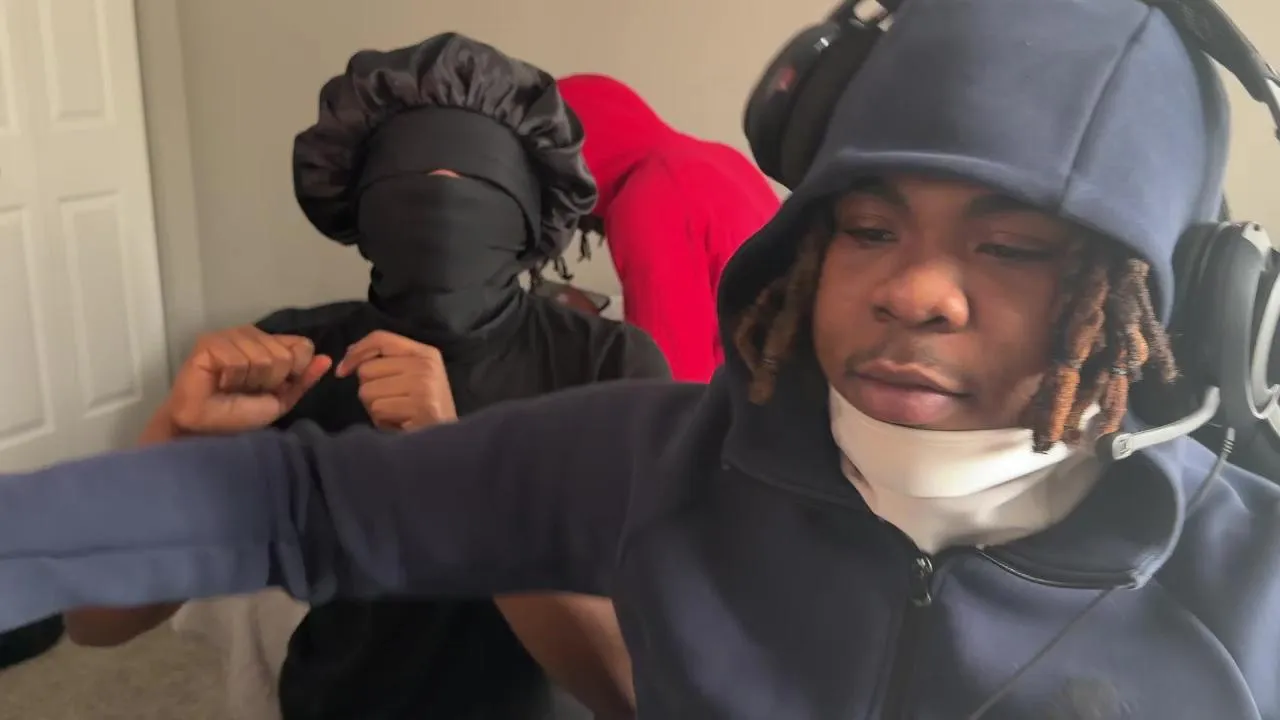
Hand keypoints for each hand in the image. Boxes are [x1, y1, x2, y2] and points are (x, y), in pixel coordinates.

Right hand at [166, 326, 331, 433]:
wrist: (206, 429)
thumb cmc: (240, 414)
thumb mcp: (280, 400)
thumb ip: (303, 380)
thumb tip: (327, 359)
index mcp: (269, 344)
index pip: (302, 345)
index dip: (295, 371)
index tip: (274, 387)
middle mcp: (250, 335)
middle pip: (284, 354)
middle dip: (271, 381)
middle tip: (248, 390)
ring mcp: (229, 336)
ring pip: (263, 356)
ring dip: (251, 381)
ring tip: (232, 387)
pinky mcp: (209, 343)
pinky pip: (239, 359)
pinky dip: (233, 378)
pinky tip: (220, 382)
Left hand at [336, 330, 456, 430]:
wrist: (449, 443)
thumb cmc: (424, 411)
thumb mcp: (412, 378)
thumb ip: (386, 363)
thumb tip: (349, 355)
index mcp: (425, 353)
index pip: (380, 339)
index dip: (356, 352)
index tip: (342, 371)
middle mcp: (425, 364)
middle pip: (367, 368)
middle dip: (369, 389)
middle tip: (390, 403)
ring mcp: (424, 385)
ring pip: (368, 391)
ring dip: (374, 408)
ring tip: (395, 414)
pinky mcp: (421, 406)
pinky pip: (378, 409)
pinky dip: (382, 421)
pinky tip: (399, 424)